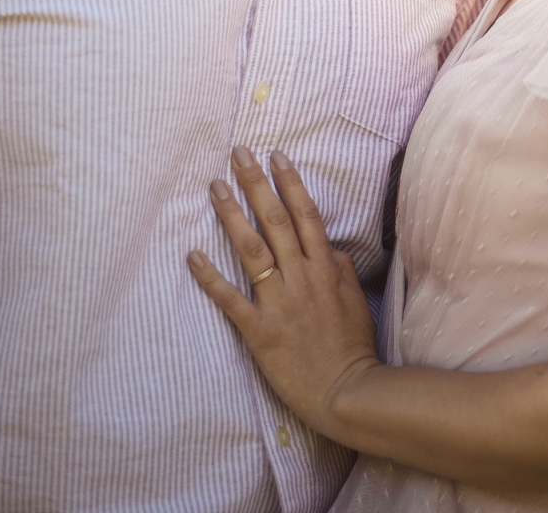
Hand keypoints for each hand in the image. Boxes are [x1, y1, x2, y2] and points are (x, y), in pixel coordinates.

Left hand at [189, 146, 379, 433]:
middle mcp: (301, 277)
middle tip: (239, 154)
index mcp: (325, 268)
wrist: (346, 392)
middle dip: (256, 184)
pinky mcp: (259, 331)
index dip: (290, 182)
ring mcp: (279, 302)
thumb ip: (340, 269)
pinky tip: (192, 254)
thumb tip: (327, 246)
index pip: (305, 215)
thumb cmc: (353, 347)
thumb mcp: (355, 300)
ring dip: (232, 215)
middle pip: (276, 221)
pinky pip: (230, 299)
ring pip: (252, 249)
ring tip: (216, 187)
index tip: (276, 156)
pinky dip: (210, 276)